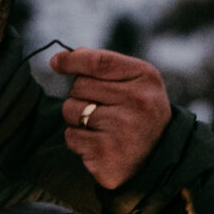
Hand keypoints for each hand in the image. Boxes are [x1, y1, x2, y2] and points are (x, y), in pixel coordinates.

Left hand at [53, 48, 173, 189]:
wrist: (158, 157)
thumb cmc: (139, 112)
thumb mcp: (136, 81)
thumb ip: (105, 66)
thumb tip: (62, 57)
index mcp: (145, 78)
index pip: (98, 62)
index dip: (71, 60)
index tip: (55, 62)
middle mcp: (137, 102)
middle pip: (79, 85)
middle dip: (81, 95)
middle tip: (101, 107)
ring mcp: (121, 129)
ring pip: (70, 110)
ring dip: (76, 118)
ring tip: (100, 125)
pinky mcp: (105, 153)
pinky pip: (71, 136)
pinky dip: (78, 140)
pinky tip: (99, 143)